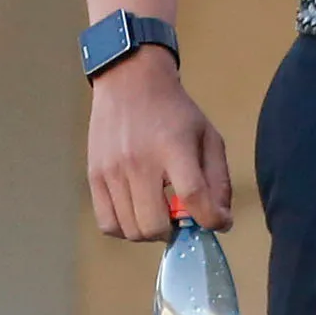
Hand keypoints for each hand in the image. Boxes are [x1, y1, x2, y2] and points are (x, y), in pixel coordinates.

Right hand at [86, 45, 232, 240]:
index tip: (218, 223)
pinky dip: (126, 229)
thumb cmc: (175, 112)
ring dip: (151, 232)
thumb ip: (217, 178)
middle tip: (181, 218)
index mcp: (174, 147)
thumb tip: (221, 218)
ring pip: (131, 230)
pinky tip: (138, 212)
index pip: (192, 196)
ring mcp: (112, 172)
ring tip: (160, 213)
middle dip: (175, 231)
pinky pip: (107, 224)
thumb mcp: (207, 135)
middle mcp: (140, 162)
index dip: (210, 219)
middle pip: (154, 224)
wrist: (130, 82)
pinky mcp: (94, 177)